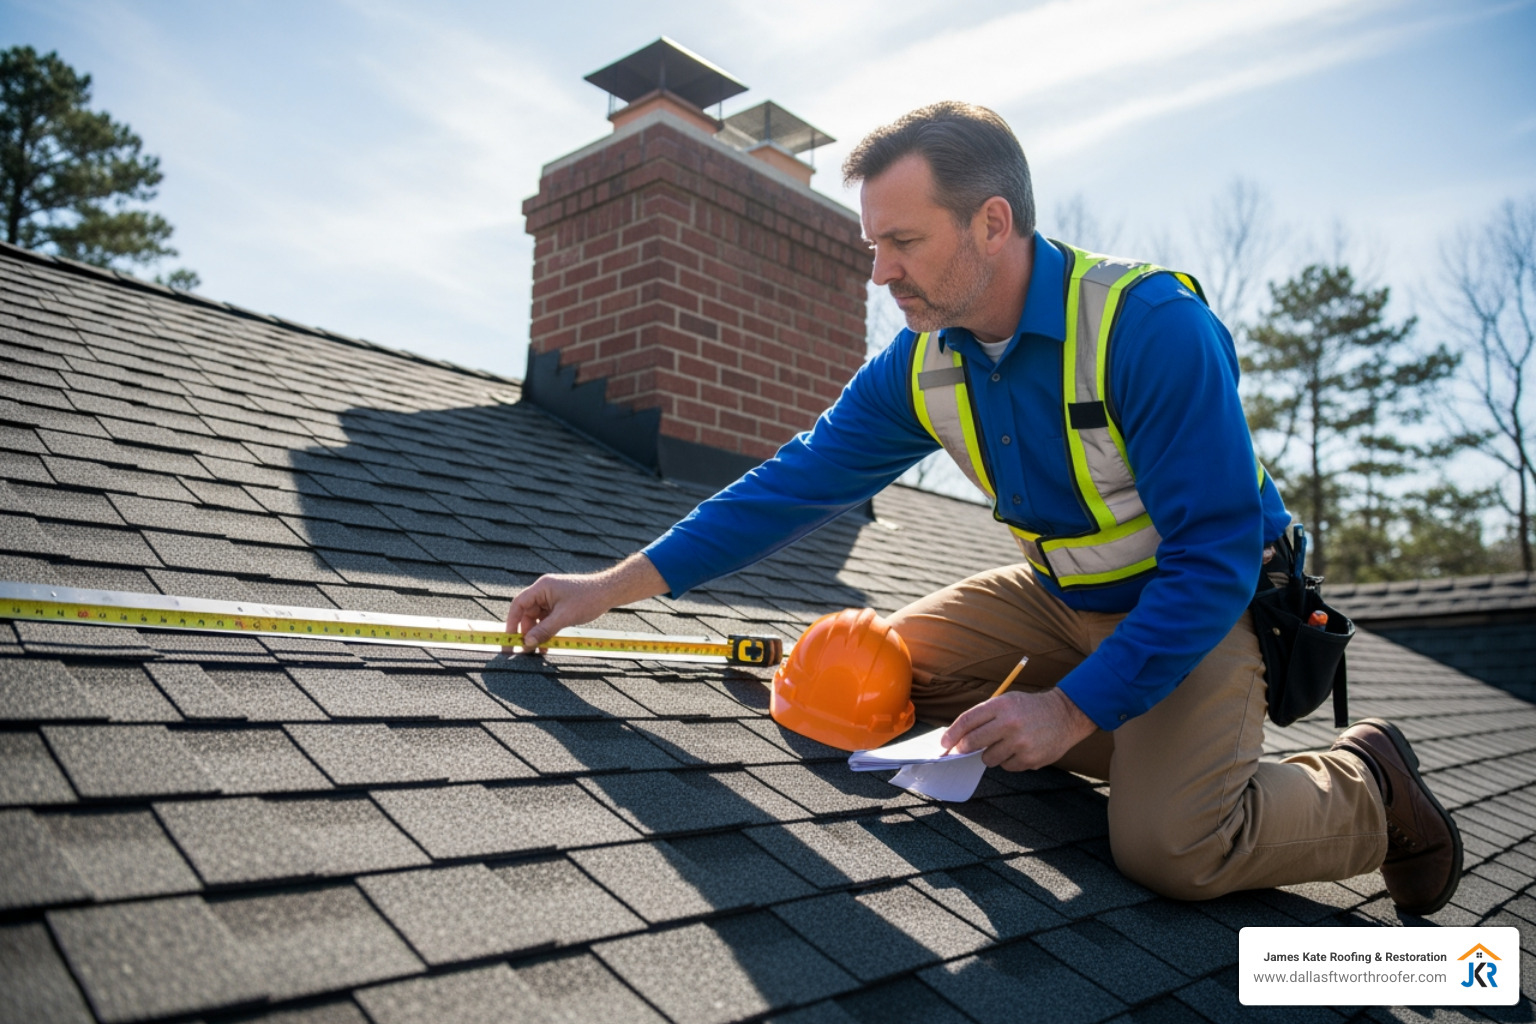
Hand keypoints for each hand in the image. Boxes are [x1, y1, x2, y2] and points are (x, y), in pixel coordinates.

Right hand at [504, 553, 666, 650]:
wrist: (609, 592)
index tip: (510, 638)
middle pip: (527, 613)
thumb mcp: (564, 617)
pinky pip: (547, 619)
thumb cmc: (588, 598)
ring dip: (537, 634)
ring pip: (537, 618)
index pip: (519, 604)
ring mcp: (552, 598)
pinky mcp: (559, 605)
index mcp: (542, 587)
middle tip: (525, 649)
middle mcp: (544, 591)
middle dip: (526, 632)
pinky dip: (547, 631)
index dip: (512, 622)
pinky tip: (548, 644)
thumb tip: (528, 643)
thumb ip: (545, 630)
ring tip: (538, 650)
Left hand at [939, 688, 1096, 770]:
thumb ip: (984, 717)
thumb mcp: (1007, 701)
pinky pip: (1007, 767)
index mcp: (1001, 706)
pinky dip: (1009, 761)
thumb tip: (958, 738)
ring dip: (991, 754)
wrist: (1065, 714)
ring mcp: (1020, 743)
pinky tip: (1020, 749)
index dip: (951, 734)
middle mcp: (1010, 724)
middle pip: (972, 743)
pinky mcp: (1030, 759)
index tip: (944, 744)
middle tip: (963, 750)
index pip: (967, 721)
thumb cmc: (1030, 708)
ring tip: (1006, 743)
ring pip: (988, 759)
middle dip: (964, 748)